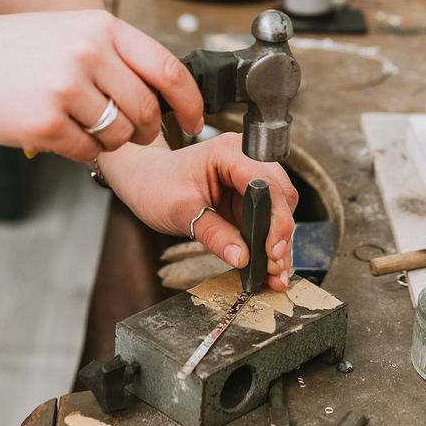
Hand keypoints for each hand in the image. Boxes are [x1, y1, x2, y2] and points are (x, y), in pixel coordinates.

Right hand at [0, 11, 203, 158]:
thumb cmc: (13, 49)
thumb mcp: (71, 31)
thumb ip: (117, 54)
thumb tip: (167, 91)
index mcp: (102, 27)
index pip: (169, 69)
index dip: (190, 102)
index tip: (194, 121)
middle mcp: (88, 54)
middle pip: (148, 109)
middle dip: (147, 129)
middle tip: (131, 131)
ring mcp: (66, 89)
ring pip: (121, 135)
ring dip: (111, 141)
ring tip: (82, 124)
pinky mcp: (45, 123)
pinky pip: (89, 152)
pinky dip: (80, 150)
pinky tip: (58, 131)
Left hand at [100, 134, 298, 290]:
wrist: (143, 179)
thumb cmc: (156, 185)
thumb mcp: (181, 212)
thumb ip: (214, 234)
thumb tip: (243, 258)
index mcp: (230, 152)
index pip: (267, 184)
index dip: (276, 219)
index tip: (272, 250)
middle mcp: (246, 159)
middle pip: (281, 196)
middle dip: (282, 234)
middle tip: (275, 267)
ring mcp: (248, 176)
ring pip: (279, 209)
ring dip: (278, 242)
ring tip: (274, 273)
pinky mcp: (246, 195)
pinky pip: (266, 217)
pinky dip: (268, 240)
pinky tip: (267, 264)